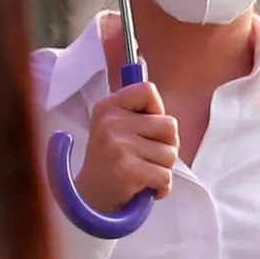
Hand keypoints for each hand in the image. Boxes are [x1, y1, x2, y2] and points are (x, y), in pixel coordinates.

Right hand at [73, 77, 177, 213]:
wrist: (89, 200)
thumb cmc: (111, 161)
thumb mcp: (114, 125)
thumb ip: (133, 103)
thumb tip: (140, 57)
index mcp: (108, 107)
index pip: (148, 90)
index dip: (157, 111)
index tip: (146, 127)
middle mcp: (111, 123)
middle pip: (169, 126)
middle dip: (166, 145)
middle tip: (146, 157)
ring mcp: (118, 146)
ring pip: (170, 154)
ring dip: (162, 169)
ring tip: (142, 173)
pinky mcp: (126, 170)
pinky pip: (165, 176)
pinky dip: (160, 187)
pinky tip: (144, 189)